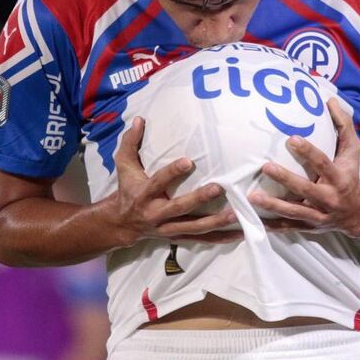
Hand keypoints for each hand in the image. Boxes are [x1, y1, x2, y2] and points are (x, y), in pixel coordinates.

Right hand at [106, 117, 241, 245]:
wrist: (121, 224)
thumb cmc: (127, 189)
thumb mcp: (123, 165)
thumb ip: (130, 142)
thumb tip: (138, 119)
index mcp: (144, 194)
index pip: (159, 182)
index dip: (172, 172)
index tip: (188, 161)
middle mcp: (156, 214)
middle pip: (179, 208)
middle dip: (198, 199)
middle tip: (218, 188)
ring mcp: (168, 228)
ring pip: (193, 227)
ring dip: (214, 222)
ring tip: (235, 213)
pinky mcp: (178, 237)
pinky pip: (200, 240)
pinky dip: (219, 239)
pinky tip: (237, 235)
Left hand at [249, 98, 359, 237]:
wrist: (358, 213)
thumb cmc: (350, 176)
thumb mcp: (352, 151)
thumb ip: (343, 125)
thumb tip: (330, 100)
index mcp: (338, 178)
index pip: (323, 163)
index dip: (308, 152)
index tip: (291, 139)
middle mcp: (328, 198)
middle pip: (305, 189)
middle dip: (286, 179)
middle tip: (265, 166)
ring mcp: (317, 215)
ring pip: (293, 212)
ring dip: (273, 205)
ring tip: (252, 197)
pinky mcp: (308, 227)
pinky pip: (287, 228)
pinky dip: (271, 226)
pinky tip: (253, 221)